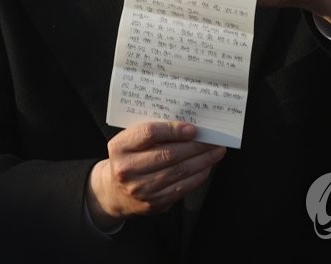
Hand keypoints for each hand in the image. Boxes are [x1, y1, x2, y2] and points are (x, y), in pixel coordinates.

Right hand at [86, 121, 225, 229]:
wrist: (115, 191)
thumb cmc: (129, 158)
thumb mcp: (131, 141)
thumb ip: (153, 132)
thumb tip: (189, 127)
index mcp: (120, 147)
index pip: (149, 134)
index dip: (173, 130)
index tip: (193, 129)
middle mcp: (127, 169)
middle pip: (168, 154)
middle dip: (195, 146)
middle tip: (213, 140)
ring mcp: (140, 189)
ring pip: (178, 171)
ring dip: (202, 161)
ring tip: (216, 152)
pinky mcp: (153, 203)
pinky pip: (181, 188)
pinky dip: (197, 176)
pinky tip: (206, 167)